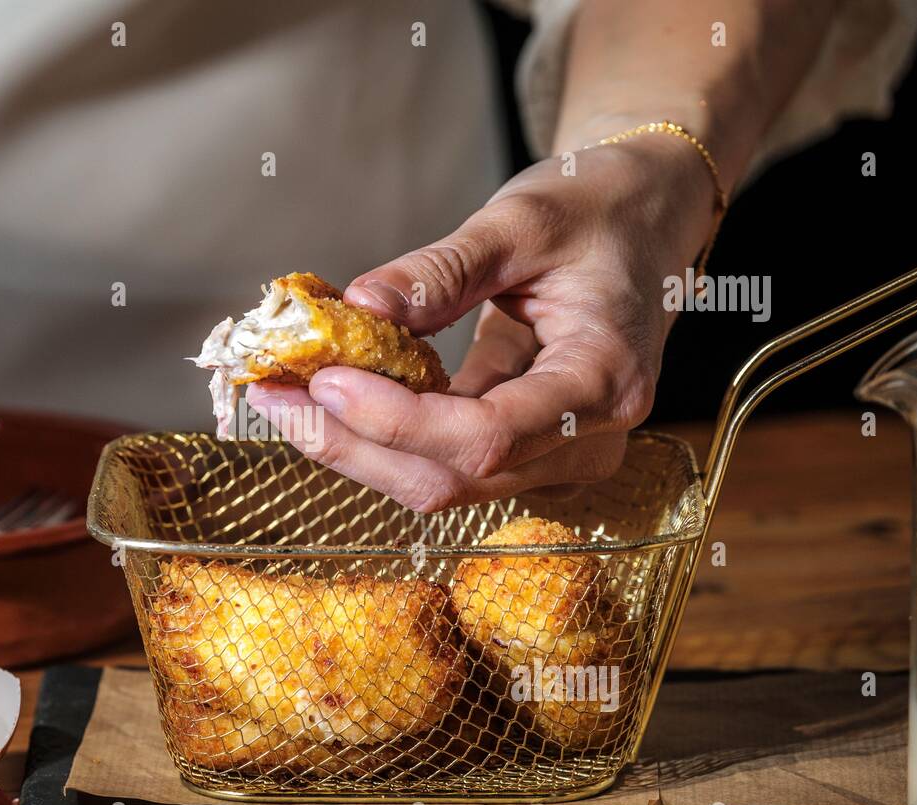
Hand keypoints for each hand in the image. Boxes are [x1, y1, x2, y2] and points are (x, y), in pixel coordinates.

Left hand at [246, 133, 717, 512]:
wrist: (643, 219)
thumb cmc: (598, 209)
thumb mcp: (522, 220)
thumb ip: (441, 271)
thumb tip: (357, 308)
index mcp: (605, 380)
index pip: (489, 435)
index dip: (398, 420)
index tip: (326, 379)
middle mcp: (587, 439)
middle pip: (451, 479)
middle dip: (353, 444)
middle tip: (273, 394)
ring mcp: (556, 456)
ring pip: (437, 483)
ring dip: (354, 447)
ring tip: (284, 396)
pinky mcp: (523, 452)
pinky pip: (439, 461)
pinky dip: (378, 434)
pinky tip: (327, 396)